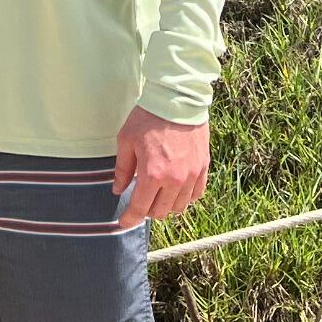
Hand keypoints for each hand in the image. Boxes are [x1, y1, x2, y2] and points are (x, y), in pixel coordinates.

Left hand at [114, 106, 208, 225]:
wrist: (178, 99)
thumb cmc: (148, 117)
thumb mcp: (126, 140)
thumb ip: (122, 169)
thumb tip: (118, 190)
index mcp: (152, 174)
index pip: (140, 208)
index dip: (130, 219)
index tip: (124, 222)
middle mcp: (174, 180)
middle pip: (160, 212)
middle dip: (147, 211)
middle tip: (139, 201)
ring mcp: (191, 175)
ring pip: (179, 207)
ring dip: (166, 206)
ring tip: (158, 195)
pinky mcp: (203, 167)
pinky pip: (196, 194)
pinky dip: (185, 197)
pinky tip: (176, 190)